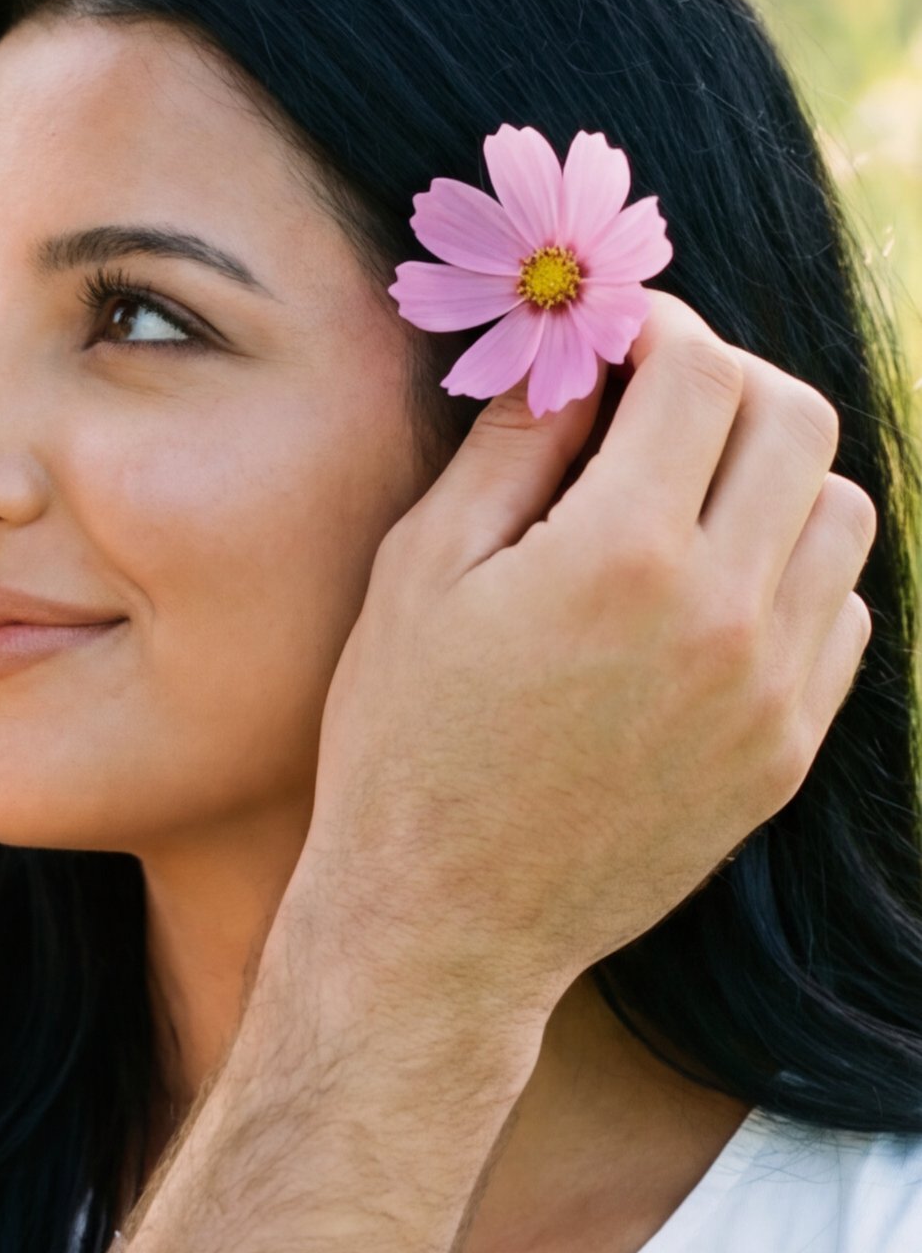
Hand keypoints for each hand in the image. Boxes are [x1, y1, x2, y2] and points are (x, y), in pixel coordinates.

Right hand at [290, 295, 871, 1048]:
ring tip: (691, 498)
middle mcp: (722, 614)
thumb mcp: (422, 572)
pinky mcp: (787, 749)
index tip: (619, 343)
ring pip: (843, 512)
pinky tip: (710, 591)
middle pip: (799, 421)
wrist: (447, 923)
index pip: (703, 370)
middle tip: (659, 403)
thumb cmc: (407, 742)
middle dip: (730, 383)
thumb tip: (573, 355)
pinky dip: (794, 573)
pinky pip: (845, 612)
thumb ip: (509, 446)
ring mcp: (771, 690)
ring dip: (774, 476)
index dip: (661, 329)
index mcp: (622, 554)